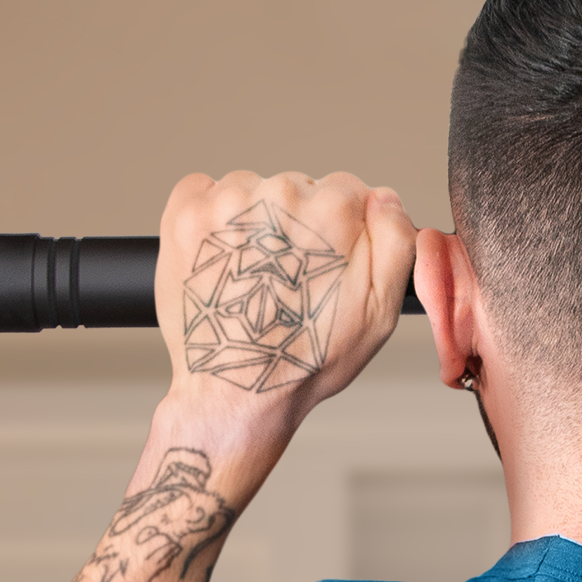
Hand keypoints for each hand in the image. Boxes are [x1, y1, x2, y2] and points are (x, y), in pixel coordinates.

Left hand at [156, 169, 417, 448]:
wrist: (233, 392)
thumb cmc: (305, 359)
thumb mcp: (380, 310)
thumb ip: (396, 241)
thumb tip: (384, 199)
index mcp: (331, 210)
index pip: (346, 190)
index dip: (341, 230)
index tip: (325, 264)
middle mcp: (278, 194)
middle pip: (298, 189)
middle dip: (297, 226)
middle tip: (288, 281)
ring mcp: (226, 202)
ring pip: (253, 191)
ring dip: (254, 222)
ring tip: (252, 277)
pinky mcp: (185, 214)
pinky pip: (204, 190)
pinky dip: (211, 217)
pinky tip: (222, 258)